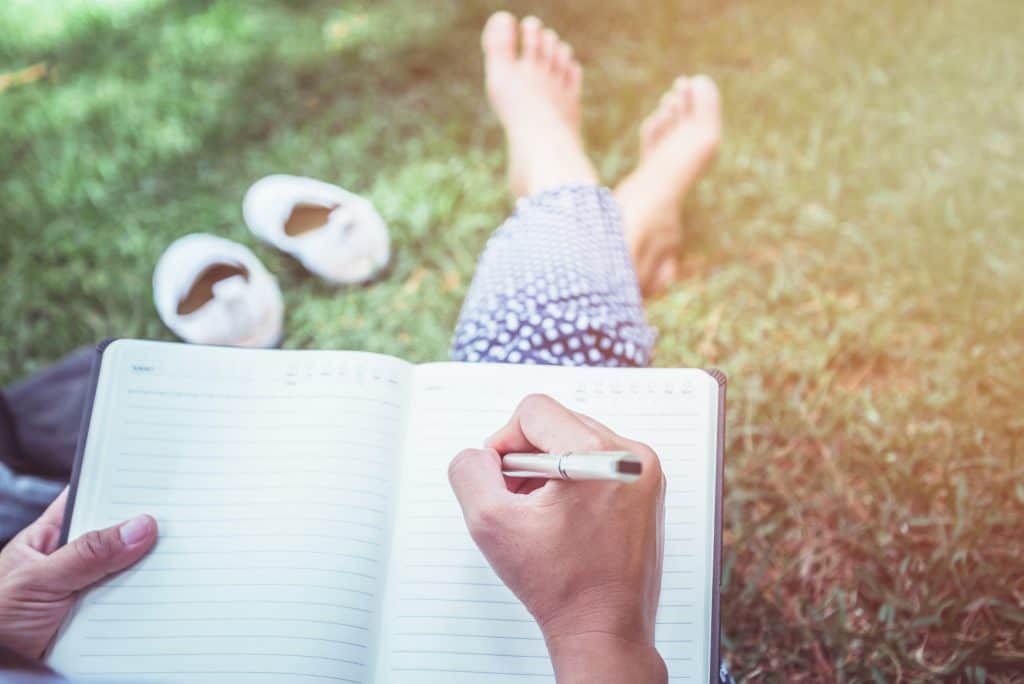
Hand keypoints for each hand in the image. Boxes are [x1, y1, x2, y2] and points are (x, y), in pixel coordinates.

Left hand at [0, 487, 156, 659]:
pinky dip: (147, 603)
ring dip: (148, 573)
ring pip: (131, 572)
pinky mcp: (103, 619)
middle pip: (120, 537)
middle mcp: (74, 560)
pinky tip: (163, 598)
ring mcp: (91, 590)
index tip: (159, 484)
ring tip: (173, 565)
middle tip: (174, 528)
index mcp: (52, 537)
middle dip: (145, 534)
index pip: (92, 500)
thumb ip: (86, 555)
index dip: (122, 489)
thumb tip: (138, 527)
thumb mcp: (38, 581)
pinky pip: (133, 605)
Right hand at [448, 394, 666, 683]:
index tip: (500, 476)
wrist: (605, 628)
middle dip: (528, 456)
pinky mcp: (647, 488)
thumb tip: (480, 454)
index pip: (535, 411)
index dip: (504, 440)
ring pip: (578, 440)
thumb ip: (470, 471)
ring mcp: (644, 473)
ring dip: (549, 468)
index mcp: (599, 456)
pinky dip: (574, 479)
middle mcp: (631, 457)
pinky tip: (562, 516)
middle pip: (558, 422)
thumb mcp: (491, 523)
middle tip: (518, 499)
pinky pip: (600, 461)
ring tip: (539, 512)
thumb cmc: (560, 586)